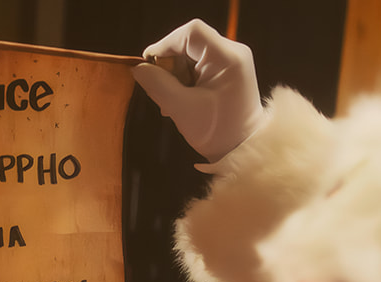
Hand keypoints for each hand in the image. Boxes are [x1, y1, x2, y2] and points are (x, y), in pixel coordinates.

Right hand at [134, 19, 263, 162]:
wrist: (242, 150)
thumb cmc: (217, 132)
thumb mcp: (181, 108)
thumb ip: (157, 85)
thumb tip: (138, 68)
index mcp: (227, 58)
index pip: (190, 33)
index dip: (165, 45)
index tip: (150, 65)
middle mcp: (233, 52)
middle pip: (190, 43)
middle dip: (171, 65)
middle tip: (162, 90)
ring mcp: (232, 60)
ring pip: (192, 54)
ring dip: (176, 74)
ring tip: (172, 100)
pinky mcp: (228, 70)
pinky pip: (199, 64)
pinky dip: (186, 79)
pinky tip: (182, 98)